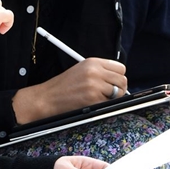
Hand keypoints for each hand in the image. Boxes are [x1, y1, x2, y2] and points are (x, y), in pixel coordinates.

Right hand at [12, 58, 126, 123]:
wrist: (47, 98)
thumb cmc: (63, 86)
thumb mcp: (81, 70)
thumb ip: (99, 71)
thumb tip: (118, 80)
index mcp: (93, 62)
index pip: (120, 68)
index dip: (118, 77)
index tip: (114, 83)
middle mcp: (95, 71)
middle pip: (122, 80)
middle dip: (119, 89)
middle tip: (110, 95)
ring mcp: (95, 85)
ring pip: (119, 93)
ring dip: (112, 99)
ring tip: (99, 99)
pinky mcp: (93, 99)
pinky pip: (109, 103)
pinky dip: (104, 106)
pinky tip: (93, 104)